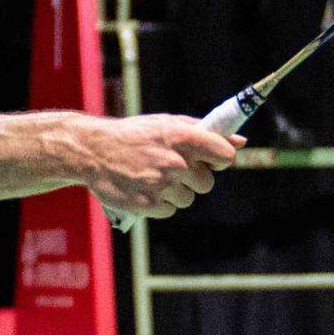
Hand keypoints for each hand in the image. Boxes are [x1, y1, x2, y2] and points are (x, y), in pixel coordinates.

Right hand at [80, 114, 241, 217]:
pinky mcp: (147, 205)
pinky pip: (170, 210)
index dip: (220, 158)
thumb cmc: (134, 135)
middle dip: (193, 178)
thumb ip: (205, 132)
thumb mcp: (167, 124)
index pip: (224, 155)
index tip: (211, 159)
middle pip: (206, 183)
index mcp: (181, 137)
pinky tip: (144, 189)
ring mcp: (160, 185)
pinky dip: (160, 203)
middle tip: (172, 169)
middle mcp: (174, 162)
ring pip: (188, 199)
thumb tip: (241, 141)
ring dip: (175, 192)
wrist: (92, 151)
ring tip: (153, 178)